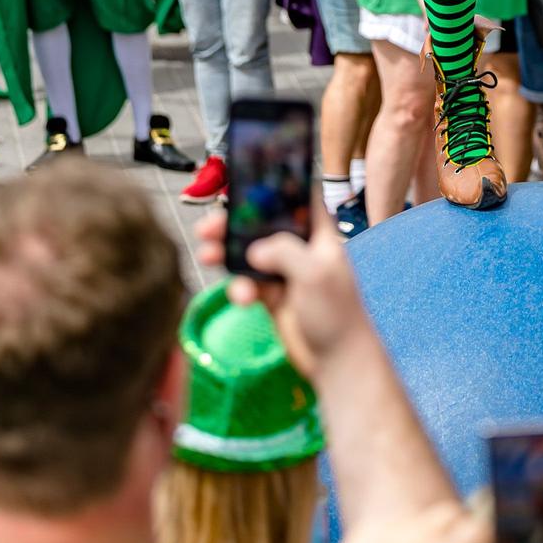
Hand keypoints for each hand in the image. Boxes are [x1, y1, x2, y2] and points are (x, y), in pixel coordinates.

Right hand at [196, 200, 365, 383]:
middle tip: (208, 227)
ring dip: (226, 254)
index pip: (298, 197)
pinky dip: (238, 288)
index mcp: (318, 233)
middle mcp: (301, 248)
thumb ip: (285, 252)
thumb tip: (254, 250)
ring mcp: (285, 272)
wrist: (337, 361)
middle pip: (262, 225)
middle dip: (234, 225)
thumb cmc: (337, 313)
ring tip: (206, 256)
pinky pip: (247, 283)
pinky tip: (241, 300)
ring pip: (248, 254)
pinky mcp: (272, 296)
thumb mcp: (315, 273)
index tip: (245, 182)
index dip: (275, 187)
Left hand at [313, 502, 491, 542]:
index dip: (477, 535)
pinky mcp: (372, 526)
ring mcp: (397, 529)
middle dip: (450, 527)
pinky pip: (391, 524)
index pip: (479, 528)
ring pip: (419, 518)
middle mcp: (428, 537)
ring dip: (420, 533)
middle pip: (449, 513)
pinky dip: (392, 538)